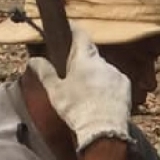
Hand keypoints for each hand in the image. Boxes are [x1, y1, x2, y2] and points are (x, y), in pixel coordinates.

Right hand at [25, 26, 130, 150]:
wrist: (104, 130)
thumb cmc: (76, 110)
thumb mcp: (55, 91)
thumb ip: (45, 72)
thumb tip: (34, 60)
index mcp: (84, 58)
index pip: (80, 34)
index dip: (73, 30)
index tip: (68, 28)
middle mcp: (103, 62)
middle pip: (90, 54)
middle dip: (81, 60)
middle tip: (71, 72)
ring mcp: (116, 73)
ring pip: (102, 69)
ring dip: (95, 75)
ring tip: (86, 92)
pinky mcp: (126, 86)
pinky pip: (114, 80)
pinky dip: (107, 85)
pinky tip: (100, 99)